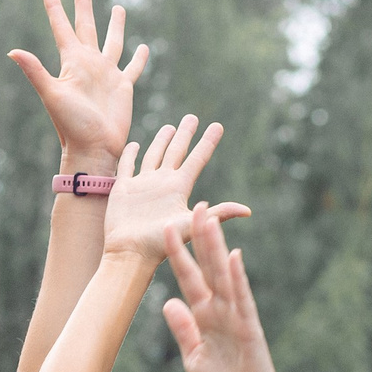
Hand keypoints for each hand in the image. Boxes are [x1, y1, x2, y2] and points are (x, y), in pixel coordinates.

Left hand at [11, 0, 147, 172]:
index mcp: (72, 62)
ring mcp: (107, 75)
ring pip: (112, 42)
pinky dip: (138, 58)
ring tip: (118, 7)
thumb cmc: (71, 125)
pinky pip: (132, 68)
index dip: (54, 8)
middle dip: (83, 4)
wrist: (93, 149)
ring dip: (115, 25)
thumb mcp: (52, 94)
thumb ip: (35, 71)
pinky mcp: (123, 88)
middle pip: (86, 26)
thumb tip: (12, 51)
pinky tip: (143, 47)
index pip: (62, 28)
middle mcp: (89, 64)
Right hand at [102, 115, 237, 262]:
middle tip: (192, 117)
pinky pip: (127, 166)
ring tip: (169, 127)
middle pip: (177, 152)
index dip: (207, 142)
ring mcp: (143, 185)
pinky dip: (131, 155)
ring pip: (154, 156)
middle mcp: (163, 183)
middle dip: (185, 134)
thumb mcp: (191, 225)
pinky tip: (135, 145)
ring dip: (161, 141)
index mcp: (179, 188)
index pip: (197, 158)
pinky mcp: (123, 190)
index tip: (217, 126)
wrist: (130, 253)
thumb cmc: (160, 243)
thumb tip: (248, 211)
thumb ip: (218, 214)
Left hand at [160, 206, 297, 371]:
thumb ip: (183, 331)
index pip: (188, 278)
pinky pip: (243, 299)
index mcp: (203, 316)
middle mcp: (219, 309)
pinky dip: (239, 278)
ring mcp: (235, 315)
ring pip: (224, 275)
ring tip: (211, 220)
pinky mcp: (249, 327)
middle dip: (201, 237)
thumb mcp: (194, 359)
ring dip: (217, 247)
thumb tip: (168, 302)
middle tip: (196, 204)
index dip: (177, 254)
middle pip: (208, 266)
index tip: (165, 228)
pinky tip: (235, 256)